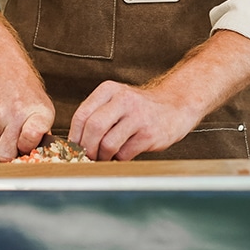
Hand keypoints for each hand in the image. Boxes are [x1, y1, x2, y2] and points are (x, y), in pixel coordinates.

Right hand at [0, 0, 54, 161]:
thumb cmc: (20, 78)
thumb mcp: (39, 100)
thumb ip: (38, 125)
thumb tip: (38, 148)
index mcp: (36, 110)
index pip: (33, 142)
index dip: (30, 149)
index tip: (29, 148)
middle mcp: (16, 112)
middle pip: (8, 153)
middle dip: (9, 150)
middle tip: (14, 141)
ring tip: (4, 120)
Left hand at [68, 30, 249, 160]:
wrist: (175, 106)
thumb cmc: (140, 108)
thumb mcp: (116, 101)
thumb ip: (96, 116)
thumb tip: (74, 144)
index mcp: (109, 90)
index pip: (82, 114)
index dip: (74, 136)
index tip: (73, 148)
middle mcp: (123, 100)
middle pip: (93, 128)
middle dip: (86, 149)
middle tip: (87, 157)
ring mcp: (138, 117)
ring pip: (107, 144)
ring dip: (102, 157)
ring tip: (105, 157)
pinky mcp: (149, 134)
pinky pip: (124, 154)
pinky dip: (119, 159)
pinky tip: (122, 155)